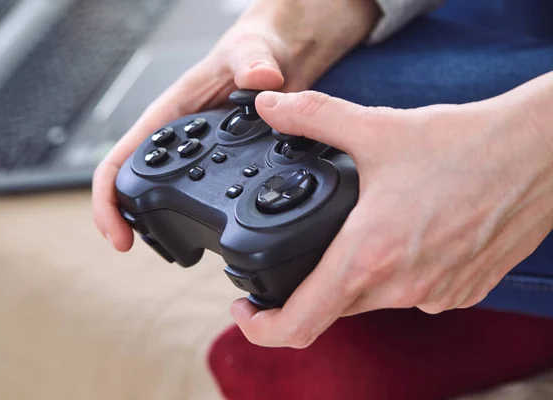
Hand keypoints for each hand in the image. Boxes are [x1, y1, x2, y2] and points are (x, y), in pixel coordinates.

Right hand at [92, 0, 379, 250]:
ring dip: (155, 223)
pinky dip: (194, 216)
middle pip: (134, 185)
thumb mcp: (251, 51)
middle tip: (131, 246)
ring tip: (167, 249)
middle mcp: (180, 140)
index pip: (121, 158)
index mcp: (169, 115)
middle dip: (125, 219)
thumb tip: (260, 79)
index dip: (108, 197)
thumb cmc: (255, 48)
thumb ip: (252, 63)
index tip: (116, 232)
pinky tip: (208, 232)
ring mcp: (201, 156)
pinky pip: (202, 194)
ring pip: (163, 194)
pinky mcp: (224, 165)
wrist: (281, 58)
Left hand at [231, 73, 552, 347]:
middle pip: (332, 307)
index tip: (246, 311)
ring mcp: (435, 296)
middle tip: (304, 249)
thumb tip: (271, 106)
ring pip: (372, 300)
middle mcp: (401, 288)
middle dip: (309, 284)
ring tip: (359, 232)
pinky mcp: (462, 293)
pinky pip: (411, 295)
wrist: (538, 155)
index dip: (261, 328)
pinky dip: (395, 273)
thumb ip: (313, 116)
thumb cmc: (466, 147)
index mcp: (369, 256)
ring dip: (356, 274)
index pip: (300, 323)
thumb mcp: (376, 127)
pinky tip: (402, 237)